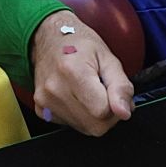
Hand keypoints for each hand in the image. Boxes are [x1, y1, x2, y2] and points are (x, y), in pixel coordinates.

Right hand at [29, 10, 133, 136]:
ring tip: (89, 93)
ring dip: (93, 116)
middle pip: (94, 126)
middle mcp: (55, 89)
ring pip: (84, 128)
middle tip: (104, 94)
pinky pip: (70, 125)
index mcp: (73, 72)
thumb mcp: (109, 58)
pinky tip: (76, 97)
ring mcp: (45, 101)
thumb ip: (121, 86)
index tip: (113, 93)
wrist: (49, 38)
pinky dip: (79, 116)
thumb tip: (124, 112)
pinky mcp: (41, 109)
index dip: (115, 107)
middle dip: (107, 115)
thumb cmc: (80, 44)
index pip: (103, 111)